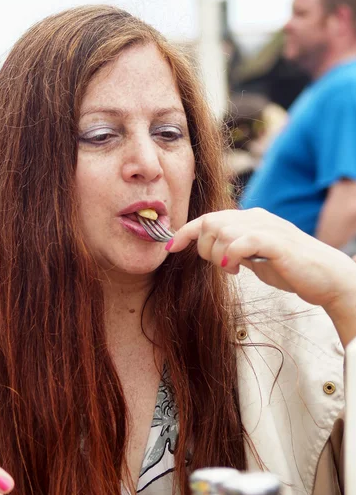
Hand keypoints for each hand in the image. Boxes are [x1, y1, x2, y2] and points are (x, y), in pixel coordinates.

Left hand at [167, 208, 355, 344]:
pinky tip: (236, 269)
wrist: (324, 277)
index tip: (169, 248)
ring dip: (217, 254)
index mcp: (249, 219)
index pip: (208, 218)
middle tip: (221, 266)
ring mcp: (266, 227)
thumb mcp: (254, 258)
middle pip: (209, 223)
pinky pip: (241, 241)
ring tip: (233, 269)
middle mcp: (255, 217)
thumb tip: (212, 253)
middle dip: (204, 248)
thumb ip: (234, 251)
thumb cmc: (289, 269)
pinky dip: (231, 255)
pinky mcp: (276, 242)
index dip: (184, 232)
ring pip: (221, 230)